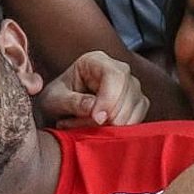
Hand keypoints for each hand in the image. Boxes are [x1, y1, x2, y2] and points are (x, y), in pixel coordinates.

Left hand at [36, 51, 150, 127]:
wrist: (57, 110)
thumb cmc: (56, 99)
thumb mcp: (55, 100)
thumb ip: (73, 102)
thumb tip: (94, 108)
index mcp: (95, 61)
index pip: (114, 75)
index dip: (110, 98)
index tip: (98, 119)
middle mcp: (117, 70)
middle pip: (129, 90)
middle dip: (111, 115)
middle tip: (87, 128)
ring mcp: (130, 86)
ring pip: (136, 106)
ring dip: (114, 125)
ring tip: (84, 129)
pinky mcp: (135, 104)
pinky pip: (137, 118)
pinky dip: (120, 131)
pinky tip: (98, 132)